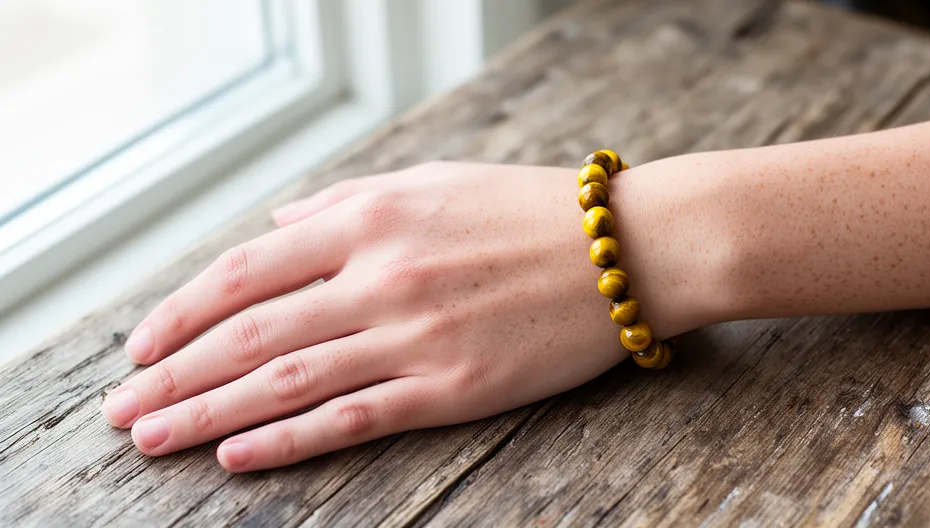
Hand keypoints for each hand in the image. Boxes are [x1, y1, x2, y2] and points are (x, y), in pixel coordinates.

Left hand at [101, 161, 652, 471]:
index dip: (181, 312)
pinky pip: (353, 418)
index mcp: (369, 216)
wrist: (628, 248)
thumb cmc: (527, 209)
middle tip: (121, 411)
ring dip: (209, 415)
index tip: (141, 347)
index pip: (244, 269)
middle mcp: (379, 274)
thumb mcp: (429, 180)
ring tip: (153, 439)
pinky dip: (287, 440)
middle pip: (249, 334)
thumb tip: (274, 228)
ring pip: (286, 381)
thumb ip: (343, 204)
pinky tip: (238, 456)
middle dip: (174, 375)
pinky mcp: (452, 386)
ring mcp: (414, 334)